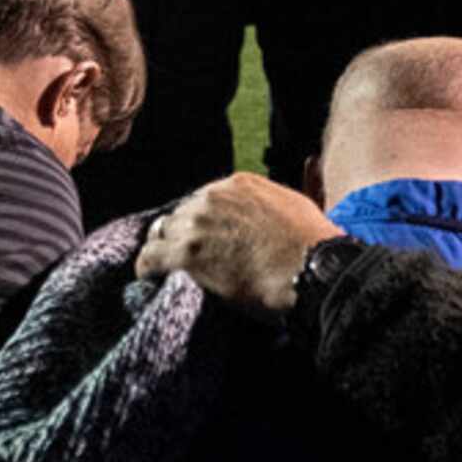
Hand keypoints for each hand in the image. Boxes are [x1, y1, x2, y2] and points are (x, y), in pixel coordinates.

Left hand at [135, 173, 336, 318]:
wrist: (312, 271)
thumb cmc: (312, 244)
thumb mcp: (296, 203)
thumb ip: (274, 197)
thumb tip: (294, 182)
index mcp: (236, 184)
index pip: (202, 200)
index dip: (202, 224)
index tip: (206, 241)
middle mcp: (211, 198)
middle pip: (180, 216)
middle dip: (183, 237)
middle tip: (191, 261)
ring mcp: (196, 225)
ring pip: (161, 235)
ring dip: (165, 253)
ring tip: (169, 273)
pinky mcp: (185, 255)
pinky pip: (149, 260)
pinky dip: (148, 270)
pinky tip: (152, 280)